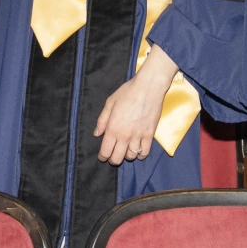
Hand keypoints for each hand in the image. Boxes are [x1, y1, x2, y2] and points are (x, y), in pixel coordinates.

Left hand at [94, 44, 177, 165]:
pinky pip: (145, 152)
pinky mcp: (150, 135)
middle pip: (117, 158)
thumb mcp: (109, 103)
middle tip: (113, 155)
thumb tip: (97, 134)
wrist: (148, 87)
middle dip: (113, 159)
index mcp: (113, 129)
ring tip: (125, 151)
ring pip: (131, 156)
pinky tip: (138, 151)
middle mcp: (124, 136)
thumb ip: (102, 120)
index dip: (102, 157)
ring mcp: (138, 137)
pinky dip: (140, 155)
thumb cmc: (127, 92)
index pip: (105, 151)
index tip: (102, 156)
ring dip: (127, 156)